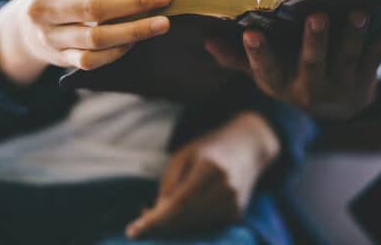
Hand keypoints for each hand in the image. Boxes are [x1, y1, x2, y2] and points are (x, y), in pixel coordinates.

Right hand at [0, 0, 171, 85]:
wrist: (32, 18)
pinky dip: (117, 52)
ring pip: (96, 39)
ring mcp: (49, 36)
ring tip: (162, 23)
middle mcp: (40, 7)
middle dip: (135, 4)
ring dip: (133, 31)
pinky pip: (91, 60)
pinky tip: (136, 41)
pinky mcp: (59, 57)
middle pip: (94, 9)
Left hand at [126, 111, 279, 238]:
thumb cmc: (209, 149)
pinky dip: (188, 223)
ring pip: (193, 226)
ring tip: (163, 208)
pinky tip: (183, 211)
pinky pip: (204, 226)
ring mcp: (234, 203)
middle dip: (159, 222)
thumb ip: (169, 182)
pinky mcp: (237, 214)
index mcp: (211, 168)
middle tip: (143, 217)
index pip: (178, 203)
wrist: (247, 148)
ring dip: (173, 223)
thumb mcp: (184, 154)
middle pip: (184, 218)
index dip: (154, 220)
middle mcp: (226, 188)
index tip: (133, 231)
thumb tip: (156, 212)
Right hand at [205, 11, 380, 119]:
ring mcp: (340, 86)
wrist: (337, 106)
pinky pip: (376, 56)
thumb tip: (205, 38)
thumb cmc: (293, 77)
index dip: (257, 53)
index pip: (265, 70)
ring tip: (359, 12)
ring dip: (354, 34)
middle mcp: (310, 89)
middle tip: (316, 16)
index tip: (250, 32)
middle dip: (315, 40)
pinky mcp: (366, 80)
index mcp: (280, 85)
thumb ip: (237, 58)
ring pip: (348, 58)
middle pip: (312, 64)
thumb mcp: (265, 73)